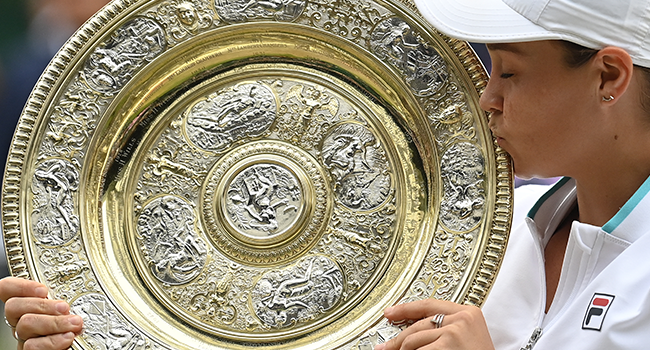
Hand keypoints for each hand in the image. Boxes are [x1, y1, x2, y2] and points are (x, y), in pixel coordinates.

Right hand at [0, 277, 82, 349]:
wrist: (77, 347)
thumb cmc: (73, 324)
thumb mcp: (66, 307)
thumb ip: (60, 297)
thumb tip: (74, 282)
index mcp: (27, 305)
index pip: (6, 289)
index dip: (19, 286)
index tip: (43, 290)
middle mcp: (21, 320)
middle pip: (14, 306)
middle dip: (41, 305)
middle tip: (64, 307)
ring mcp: (25, 337)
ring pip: (25, 325)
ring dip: (53, 322)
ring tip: (74, 323)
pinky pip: (32, 346)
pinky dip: (52, 341)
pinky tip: (67, 337)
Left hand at [375, 299, 494, 349]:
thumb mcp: (466, 337)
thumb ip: (445, 328)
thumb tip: (412, 333)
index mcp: (468, 313)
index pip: (429, 305)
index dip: (405, 309)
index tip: (391, 312)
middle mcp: (462, 318)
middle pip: (417, 325)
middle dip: (398, 340)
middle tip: (385, 347)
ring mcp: (454, 330)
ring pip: (413, 340)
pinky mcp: (448, 343)